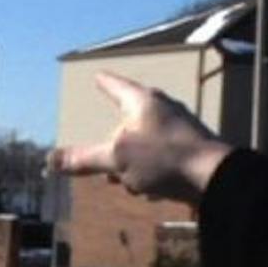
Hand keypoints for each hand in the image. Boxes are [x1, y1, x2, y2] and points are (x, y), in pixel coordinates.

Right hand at [49, 71, 234, 204]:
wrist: (216, 179)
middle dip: (116, 143)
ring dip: (133, 164)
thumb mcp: (117, 159)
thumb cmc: (165, 159)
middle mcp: (164, 110)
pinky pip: (162, 159)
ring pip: (146, 143)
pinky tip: (151, 190)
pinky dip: (151, 173)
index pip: (116, 85)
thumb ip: (84, 159)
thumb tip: (50, 160)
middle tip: (107, 161)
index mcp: (143, 102)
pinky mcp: (191, 152)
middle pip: (130, 119)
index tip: (99, 75)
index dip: (104, 82)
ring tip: (130, 182)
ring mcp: (180, 131)